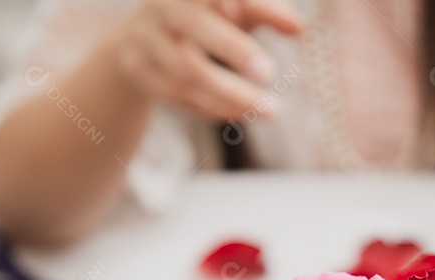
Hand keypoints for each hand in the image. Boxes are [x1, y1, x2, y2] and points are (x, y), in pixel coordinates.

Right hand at [113, 0, 301, 120]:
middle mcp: (163, 8)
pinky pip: (181, 95)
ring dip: (231, 94)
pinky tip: (244, 114)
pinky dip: (216, 107)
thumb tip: (298, 28)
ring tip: (272, 110)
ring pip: (188, 70)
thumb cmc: (201, 21)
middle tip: (269, 72)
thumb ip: (263, 11)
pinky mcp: (141, 74)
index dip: (256, 6)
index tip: (294, 25)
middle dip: (234, 48)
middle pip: (196, 25)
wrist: (136, 43)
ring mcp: (146, 42)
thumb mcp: (231, 10)